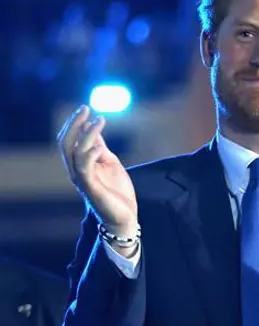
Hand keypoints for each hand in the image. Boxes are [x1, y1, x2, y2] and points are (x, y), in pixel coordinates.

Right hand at [57, 105, 137, 235]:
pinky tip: (99, 146)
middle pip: (66, 143)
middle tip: (86, 108)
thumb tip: (94, 128)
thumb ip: (100, 147)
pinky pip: (85, 169)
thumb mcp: (110, 162)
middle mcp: (76, 171)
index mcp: (80, 164)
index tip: (86, 108)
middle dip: (75, 124)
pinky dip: (90, 155)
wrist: (124, 216)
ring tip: (99, 121)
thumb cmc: (117, 191)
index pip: (70, 140)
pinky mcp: (91, 188)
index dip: (75, 123)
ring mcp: (82, 180)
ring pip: (75, 153)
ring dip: (86, 135)